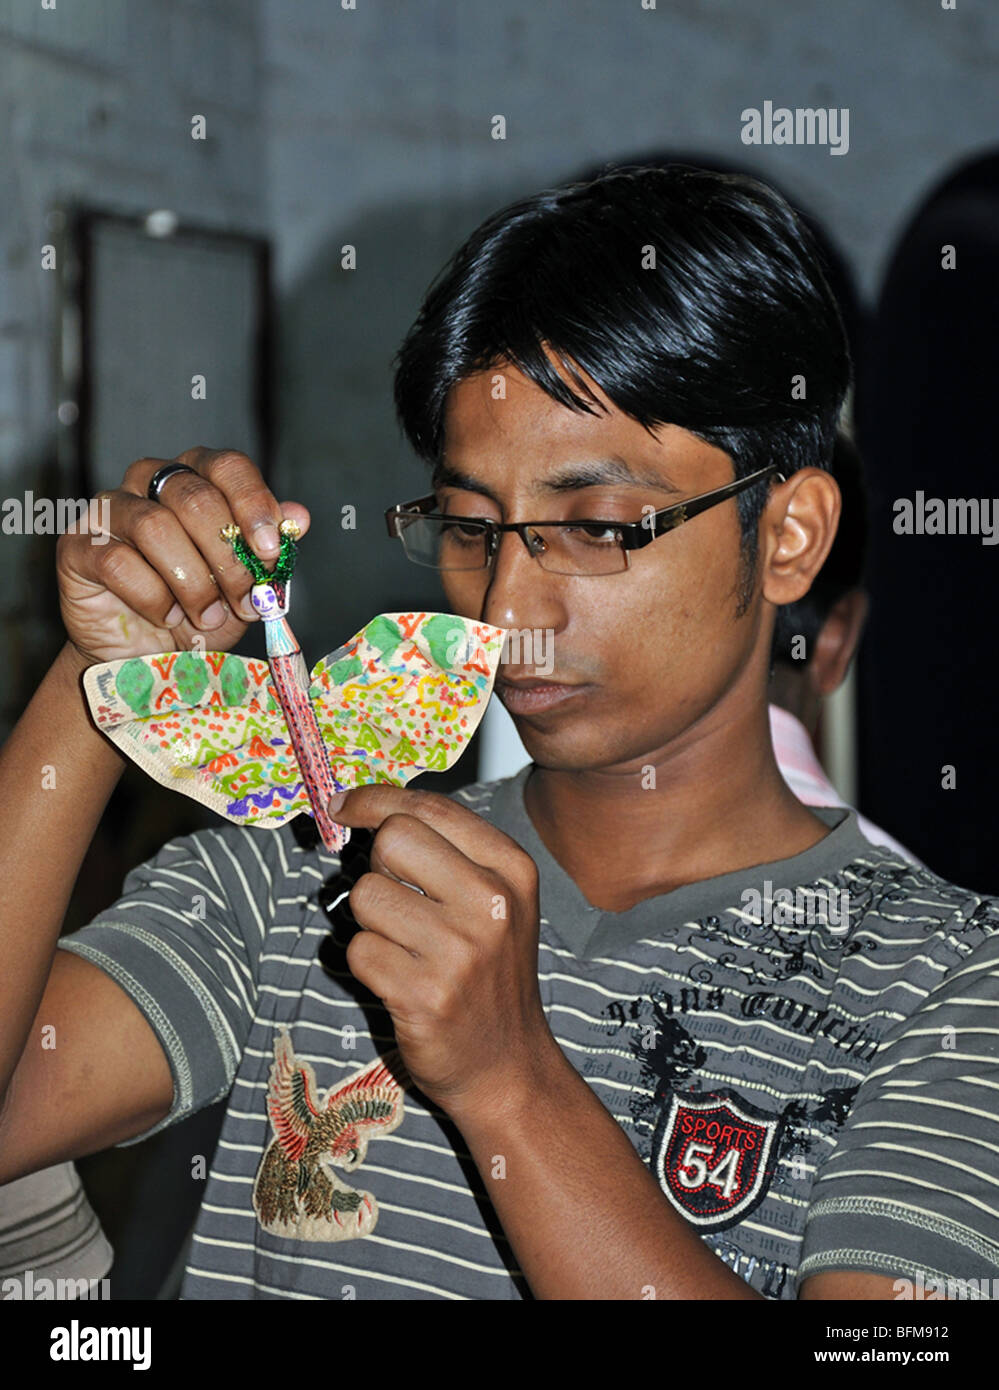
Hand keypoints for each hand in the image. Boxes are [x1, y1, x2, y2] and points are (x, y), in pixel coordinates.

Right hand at [56, 446, 310, 664]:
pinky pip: (119, 561)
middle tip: (244, 601)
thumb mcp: (244, 587)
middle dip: (227, 557)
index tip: (269, 549)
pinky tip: (168, 617)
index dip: (252, 504)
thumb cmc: (198, 614)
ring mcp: (110, 509)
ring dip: (192, 583)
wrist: (145, 657)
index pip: (227, 466)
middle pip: (193, 497)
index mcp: (196, 477)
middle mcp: (150, 481)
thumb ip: (268, 552)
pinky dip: (154, 598)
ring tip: (206, 618)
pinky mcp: (78, 545)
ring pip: (155, 527)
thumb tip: (299, 518)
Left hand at [332, 784, 555, 1119]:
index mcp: (510, 869)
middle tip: (396, 901)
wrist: (507, 1065)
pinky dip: (367, 963)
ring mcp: (458, 950)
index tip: (342, 805)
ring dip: (371, 922)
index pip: (429, 808)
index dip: (374, 800)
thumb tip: (361, 806)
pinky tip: (399, 981)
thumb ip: (446, 851)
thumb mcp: (494, 901)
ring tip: (406, 949)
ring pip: (366, 895)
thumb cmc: (489, 973)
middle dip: (378, 867)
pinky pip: (358, 949)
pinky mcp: (423, 994)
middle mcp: (490, 902)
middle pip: (392, 840)